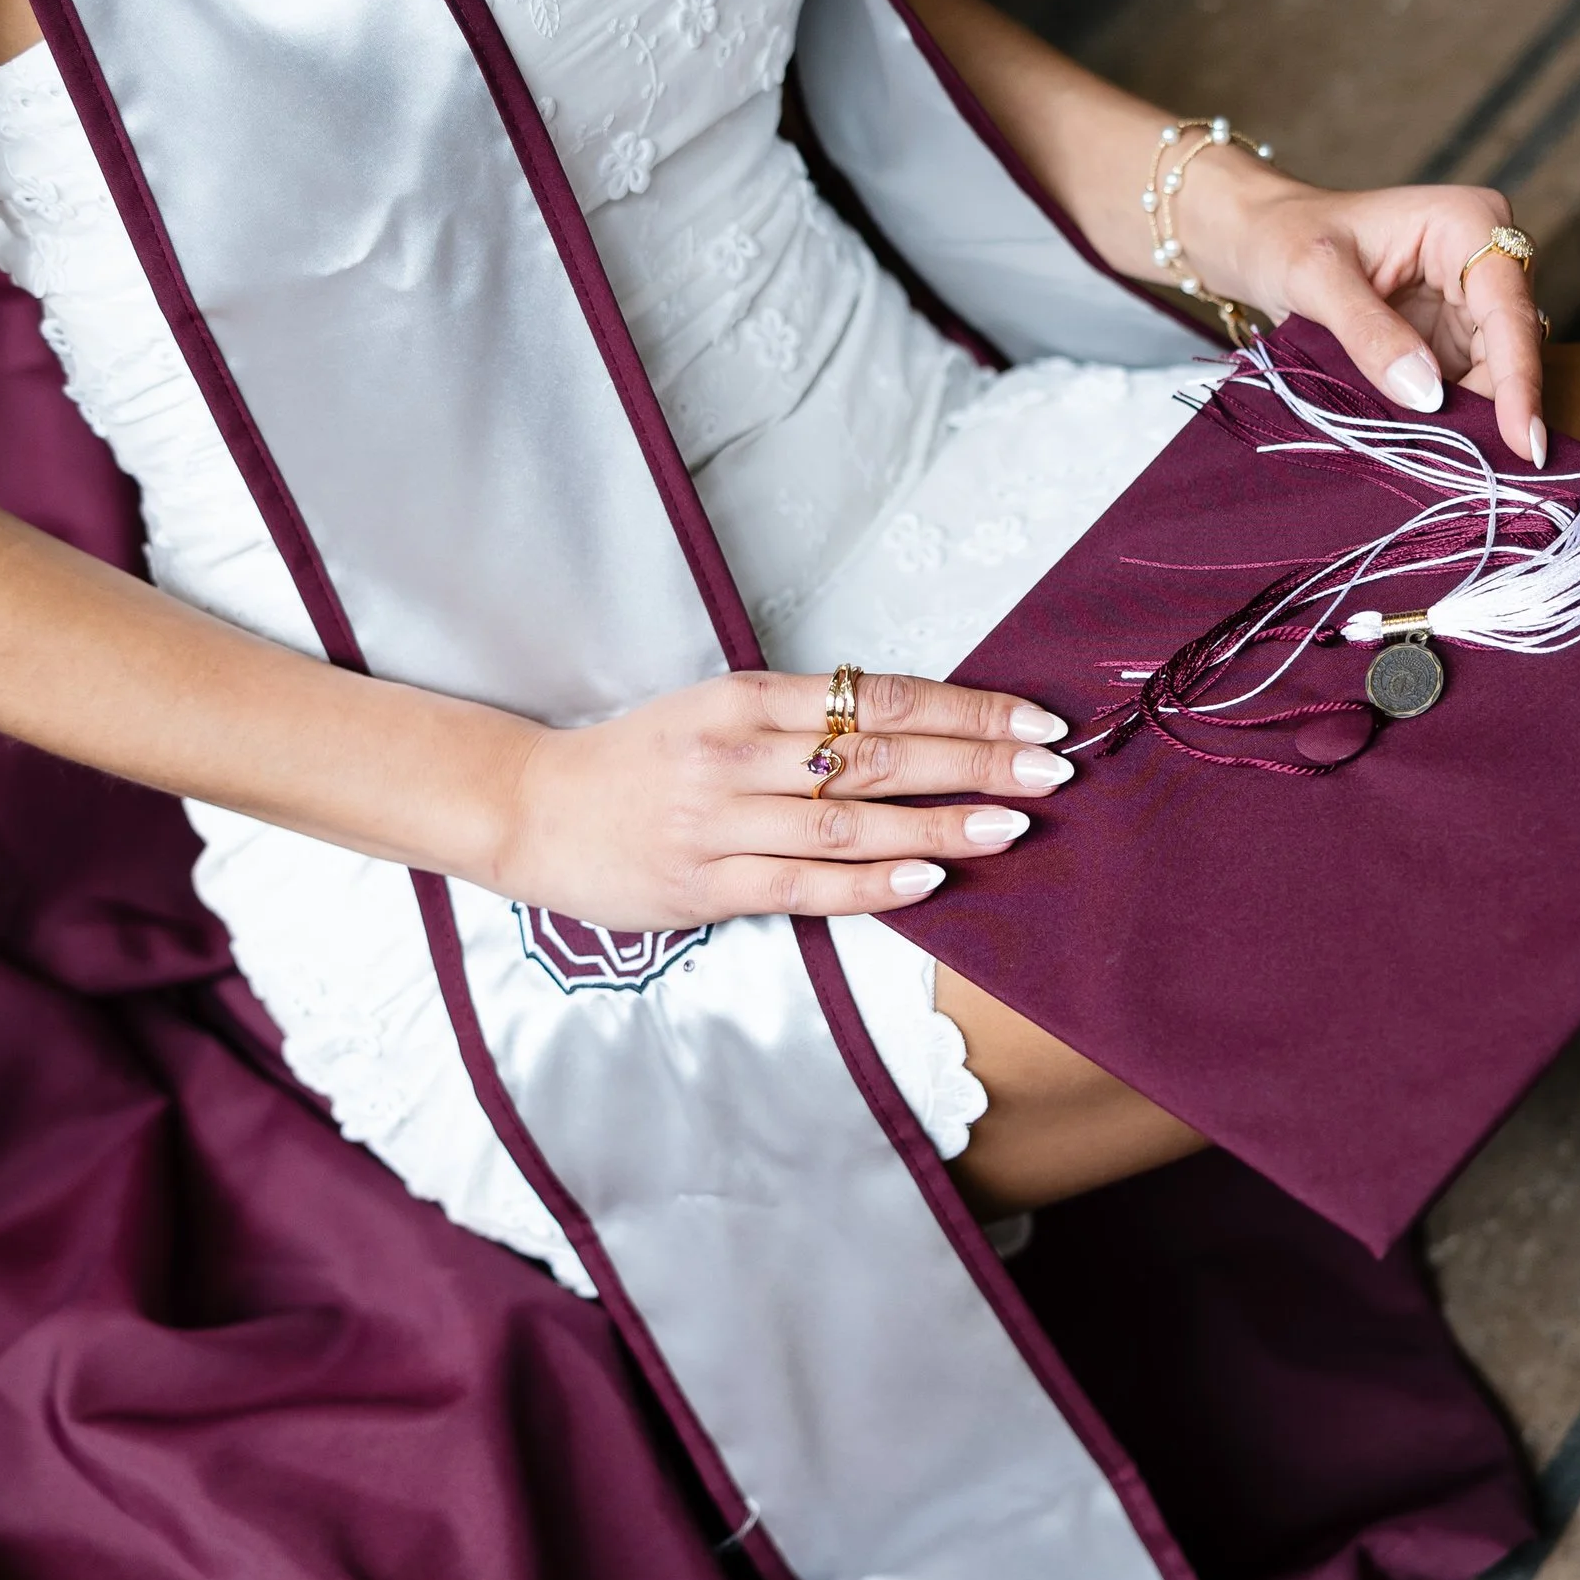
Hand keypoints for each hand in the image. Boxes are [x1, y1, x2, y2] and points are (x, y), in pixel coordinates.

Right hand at [490, 668, 1073, 929]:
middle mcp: (736, 751)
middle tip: (1050, 770)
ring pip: (848, 818)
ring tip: (1011, 827)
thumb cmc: (634, 763)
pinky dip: (870, 880)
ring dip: (939, 823)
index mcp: (744, 698)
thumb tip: (909, 732)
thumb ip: (797, 722)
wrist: (528, 807)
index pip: (876, 696)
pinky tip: (928, 879)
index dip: (962, 710)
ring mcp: (719, 820)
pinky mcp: (703, 882)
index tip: (1032, 721)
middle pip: (876, 751)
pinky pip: (803, 883)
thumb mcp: (713, 714)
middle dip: (974, 761)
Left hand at [1190, 163, 1550, 463]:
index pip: (1508, 310)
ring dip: (1471, 418)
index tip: (1523, 444)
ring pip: (1495, 373)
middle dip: (1496, 409)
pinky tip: (1430, 446)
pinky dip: (1450, 416)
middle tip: (1474, 471)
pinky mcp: (1452, 335)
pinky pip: (1466, 384)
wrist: (1262, 240)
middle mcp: (1485, 259)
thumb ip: (1368, 332)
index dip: (1518, 380)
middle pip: (1512, 347)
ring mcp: (1471, 301)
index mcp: (1468, 222)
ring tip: (1442, 463)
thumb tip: (1425, 394)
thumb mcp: (1316, 277)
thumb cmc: (1286, 237)